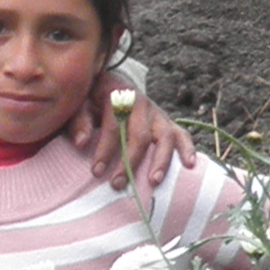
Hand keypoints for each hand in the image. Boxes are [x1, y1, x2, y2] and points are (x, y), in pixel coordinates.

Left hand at [74, 89, 198, 185]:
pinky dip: (187, 148)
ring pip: (164, 136)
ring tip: (154, 181)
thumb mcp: (80, 104)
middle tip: (117, 184)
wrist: (109, 85)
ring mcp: (158, 114)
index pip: (114, 125)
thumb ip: (79, 121)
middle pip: (140, 134)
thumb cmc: (92, 100)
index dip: (105, 150)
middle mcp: (142, 104)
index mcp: (119, 96)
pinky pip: (182, 135)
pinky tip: (190, 164)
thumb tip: (81, 143)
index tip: (96, 172)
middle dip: (129, 161)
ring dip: (160, 160)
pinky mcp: (168, 123)